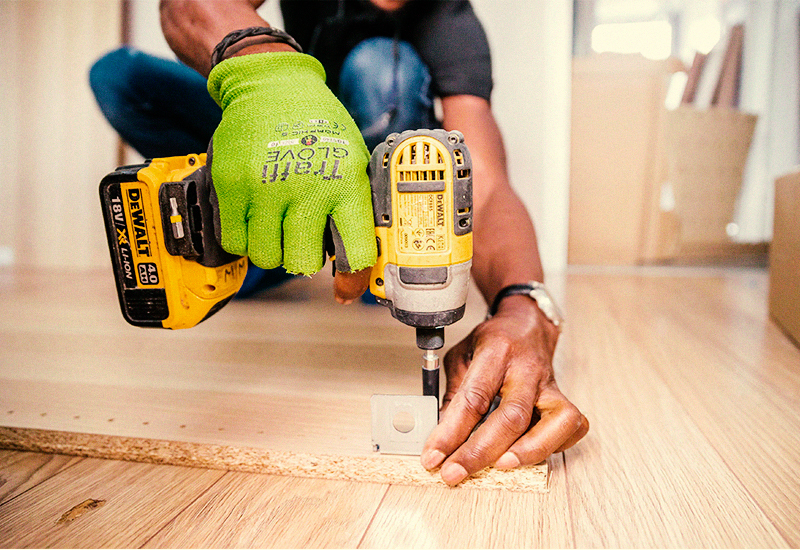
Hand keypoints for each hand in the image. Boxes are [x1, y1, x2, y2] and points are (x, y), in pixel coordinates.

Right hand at [206, 52, 375, 289]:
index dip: (353, 279)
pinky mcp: (231, 186)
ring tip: (277, 224)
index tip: (346, 289)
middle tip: (301, 241)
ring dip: (272, 249)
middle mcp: (307, 188)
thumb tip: (359, 266)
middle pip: (303, 264)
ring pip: (266, 257)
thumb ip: (356, 210)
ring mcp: (266, 187)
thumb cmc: (319, 129)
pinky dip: (244, 238)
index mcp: (347, 184)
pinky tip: (254, 217)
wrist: (272, 86)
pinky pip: (234, 241)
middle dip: (303, 260)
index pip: (356, 251)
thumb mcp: (353, 162)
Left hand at [420, 295, 588, 484]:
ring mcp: (550, 384)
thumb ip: (453, 395)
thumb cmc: (493, 342)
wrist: (527, 324)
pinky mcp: (564, 398)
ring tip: (499, 467)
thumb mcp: (461, 357)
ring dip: (527, 451)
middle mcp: (527, 369)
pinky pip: (571, 426)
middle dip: (480, 452)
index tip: (433, 456)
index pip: (473, 398)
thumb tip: (440, 438)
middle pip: (512, 416)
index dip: (451, 432)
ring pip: (554, 422)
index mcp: (496, 352)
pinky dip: (554, 446)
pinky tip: (530, 453)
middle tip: (455, 472)